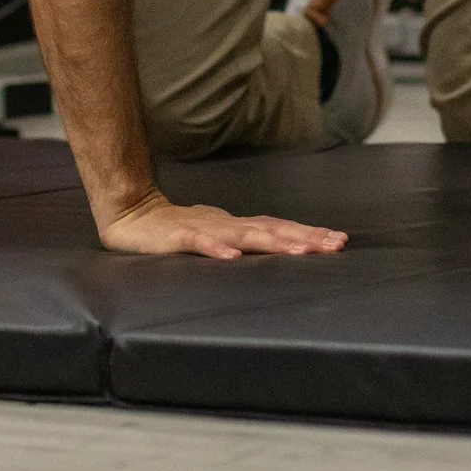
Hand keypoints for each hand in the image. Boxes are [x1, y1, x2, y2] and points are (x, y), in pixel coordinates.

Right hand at [99, 192, 347, 259]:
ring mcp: (204, 229)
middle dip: (304, 237)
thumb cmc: (176, 229)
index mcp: (236, 227)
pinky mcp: (178, 237)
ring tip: (298, 251)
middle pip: (271, 229)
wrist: (132, 213)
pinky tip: (232, 257)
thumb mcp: (216, 237)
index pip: (279, 228)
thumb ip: (241, 242)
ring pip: (244, 235)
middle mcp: (226, 225)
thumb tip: (278, 248)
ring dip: (273, 242)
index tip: (338, 240)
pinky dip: (217, 249)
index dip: (308, 234)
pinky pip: (200, 243)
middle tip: (333, 245)